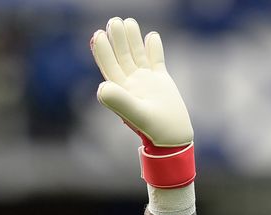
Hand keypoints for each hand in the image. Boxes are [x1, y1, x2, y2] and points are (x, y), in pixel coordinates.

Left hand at [90, 17, 191, 147]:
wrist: (173, 137)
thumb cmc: (154, 129)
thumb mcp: (136, 113)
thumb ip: (119, 100)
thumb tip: (101, 87)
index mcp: (121, 90)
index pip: (109, 66)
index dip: (103, 51)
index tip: (98, 34)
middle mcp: (131, 84)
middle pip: (122, 57)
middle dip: (117, 39)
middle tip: (113, 21)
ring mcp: (145, 82)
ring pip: (137, 56)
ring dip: (132, 39)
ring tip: (129, 22)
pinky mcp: (161, 81)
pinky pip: (155, 61)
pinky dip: (153, 48)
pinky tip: (152, 36)